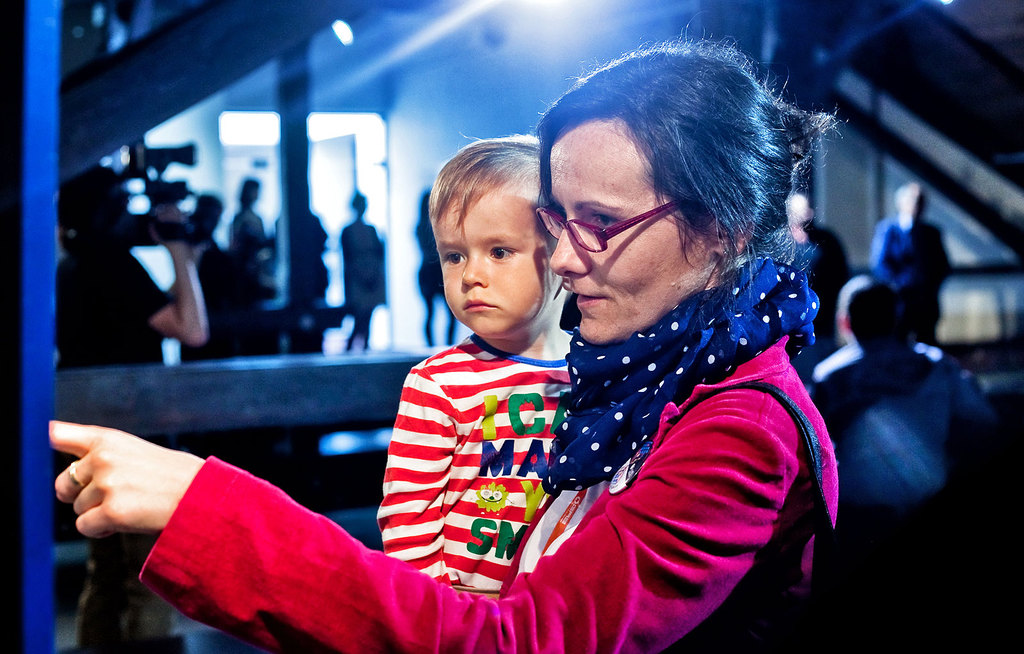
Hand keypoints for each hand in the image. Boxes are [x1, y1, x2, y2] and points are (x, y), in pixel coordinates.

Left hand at [51, 421, 203, 537]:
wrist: (202, 496)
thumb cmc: (172, 475)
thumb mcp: (134, 450)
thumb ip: (97, 448)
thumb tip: (54, 442)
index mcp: (109, 439)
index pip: (58, 434)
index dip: (46, 440)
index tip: (41, 439)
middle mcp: (103, 458)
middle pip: (63, 484)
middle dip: (81, 495)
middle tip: (112, 495)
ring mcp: (107, 484)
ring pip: (77, 508)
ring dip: (98, 513)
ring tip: (131, 505)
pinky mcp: (112, 511)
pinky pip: (85, 526)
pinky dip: (102, 528)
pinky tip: (126, 520)